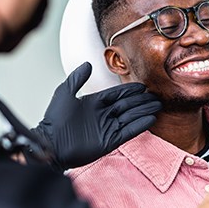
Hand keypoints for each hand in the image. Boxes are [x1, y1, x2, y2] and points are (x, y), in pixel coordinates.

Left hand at [32, 62, 161, 170]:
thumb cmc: (54, 119)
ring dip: (144, 111)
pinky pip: (129, 131)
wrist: (51, 143)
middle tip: (155, 96)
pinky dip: (140, 125)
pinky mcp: (110, 141)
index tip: (142, 86)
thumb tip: (88, 64)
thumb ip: (77, 78)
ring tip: (158, 105)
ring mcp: (108, 128)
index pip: (117, 94)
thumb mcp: (65, 93)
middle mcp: (103, 115)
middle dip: (142, 100)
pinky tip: (151, 119)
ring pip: (131, 116)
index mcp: (94, 103)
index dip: (130, 90)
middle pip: (127, 105)